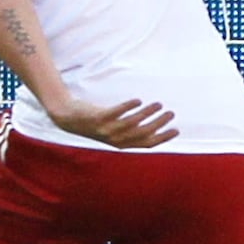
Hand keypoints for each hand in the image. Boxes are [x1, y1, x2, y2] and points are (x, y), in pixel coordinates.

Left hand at [46, 98, 179, 148]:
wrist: (67, 118)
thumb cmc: (94, 123)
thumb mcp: (113, 130)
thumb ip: (130, 129)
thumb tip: (152, 125)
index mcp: (121, 143)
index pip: (146, 144)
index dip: (162, 138)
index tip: (176, 130)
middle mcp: (115, 139)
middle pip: (142, 133)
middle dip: (159, 124)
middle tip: (171, 113)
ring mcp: (106, 129)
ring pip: (131, 123)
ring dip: (147, 113)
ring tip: (159, 104)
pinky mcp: (98, 118)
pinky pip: (115, 113)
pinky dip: (128, 107)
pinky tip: (138, 100)